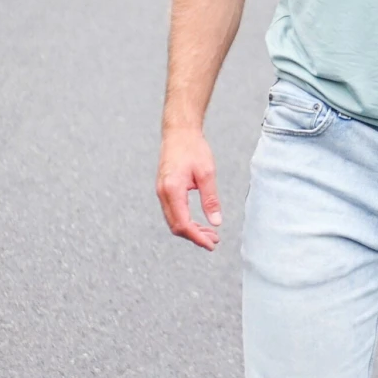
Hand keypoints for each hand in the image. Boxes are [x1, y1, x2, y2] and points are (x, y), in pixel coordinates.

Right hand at [157, 127, 221, 249]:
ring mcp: (161, 192)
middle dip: (195, 236)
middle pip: (176, 226)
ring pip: (174, 220)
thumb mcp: (207, 173)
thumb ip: (210, 199)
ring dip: (191, 230)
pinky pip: (173, 212)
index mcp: (172, 190)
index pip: (183, 224)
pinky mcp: (164, 189)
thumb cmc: (193, 149)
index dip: (197, 238)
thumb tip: (216, 222)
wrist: (179, 132)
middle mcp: (163, 194)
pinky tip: (199, 222)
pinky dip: (185, 220)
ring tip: (210, 233)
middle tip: (214, 241)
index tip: (211, 244)